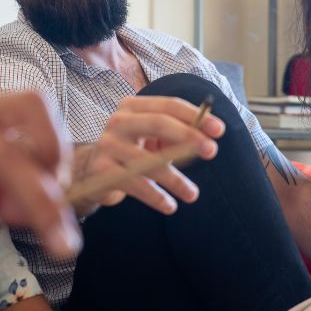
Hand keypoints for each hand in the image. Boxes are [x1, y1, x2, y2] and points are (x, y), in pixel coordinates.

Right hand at [73, 96, 224, 215]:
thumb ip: (178, 134)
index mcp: (133, 107)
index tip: (219, 130)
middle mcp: (119, 121)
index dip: (195, 116)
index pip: (168, 105)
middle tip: (211, 151)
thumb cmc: (131, 151)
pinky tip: (170, 205)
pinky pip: (135, 184)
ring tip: (192, 194)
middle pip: (158, 123)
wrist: (91, 171)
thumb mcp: (153, 138)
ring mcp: (108, 144)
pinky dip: (156, 196)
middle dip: (188, 137)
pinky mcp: (101, 170)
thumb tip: (209, 136)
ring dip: (175, 179)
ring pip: (149, 161)